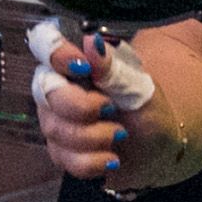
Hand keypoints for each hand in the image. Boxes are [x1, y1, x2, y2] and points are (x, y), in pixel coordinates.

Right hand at [33, 28, 137, 182]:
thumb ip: (111, 67)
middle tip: (111, 109)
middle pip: (46, 92)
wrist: (156, 149)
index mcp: (75, 62)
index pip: (44, 43)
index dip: (55, 53)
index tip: (83, 68)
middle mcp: (57, 88)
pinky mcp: (59, 152)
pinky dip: (94, 161)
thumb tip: (90, 41)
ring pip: (56, 129)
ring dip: (95, 136)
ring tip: (121, 134)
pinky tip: (111, 158)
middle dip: (81, 107)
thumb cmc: (146, 108)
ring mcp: (55, 121)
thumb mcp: (137, 86)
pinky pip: (64, 159)